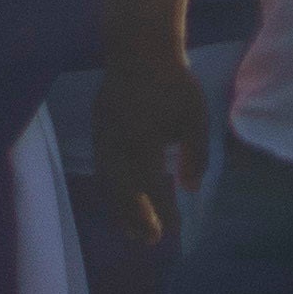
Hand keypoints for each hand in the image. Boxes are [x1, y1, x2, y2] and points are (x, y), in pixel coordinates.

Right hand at [97, 47, 215, 243]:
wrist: (137, 52)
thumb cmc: (174, 85)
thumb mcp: (195, 119)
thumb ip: (195, 155)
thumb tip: (191, 189)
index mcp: (143, 146)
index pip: (153, 189)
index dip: (163, 212)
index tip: (174, 231)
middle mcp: (118, 148)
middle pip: (124, 194)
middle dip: (137, 219)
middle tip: (150, 241)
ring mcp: (103, 140)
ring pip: (108, 184)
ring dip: (119, 210)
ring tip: (131, 230)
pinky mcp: (97, 132)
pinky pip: (100, 169)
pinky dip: (109, 190)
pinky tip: (118, 199)